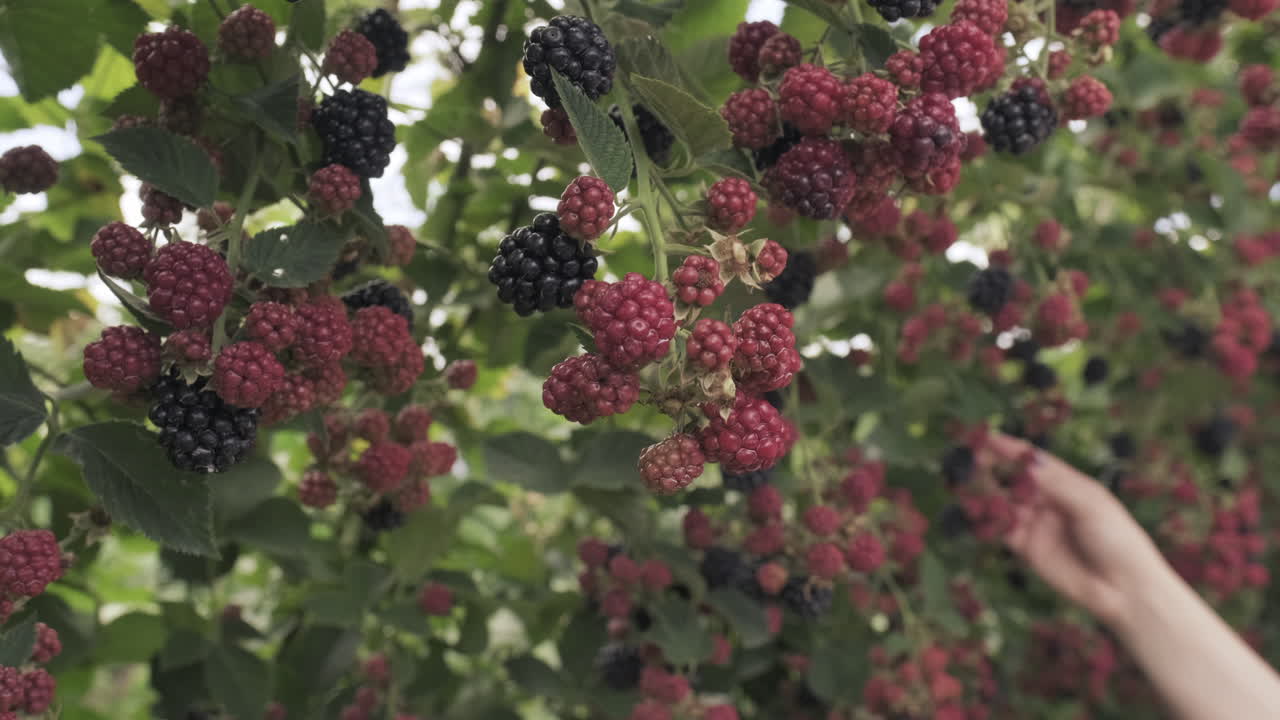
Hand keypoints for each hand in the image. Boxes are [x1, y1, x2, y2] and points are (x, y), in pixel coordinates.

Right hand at [989, 433, 1168, 626]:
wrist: (1125, 589)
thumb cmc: (1118, 539)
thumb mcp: (1090, 504)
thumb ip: (1056, 483)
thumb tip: (1027, 459)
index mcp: (1069, 484)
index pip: (1034, 461)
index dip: (1010, 450)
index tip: (986, 439)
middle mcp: (1050, 502)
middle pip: (1014, 480)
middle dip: (992, 470)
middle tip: (970, 462)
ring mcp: (1038, 525)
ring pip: (1004, 504)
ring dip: (986, 495)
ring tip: (966, 487)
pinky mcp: (1029, 549)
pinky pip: (1003, 531)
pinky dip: (989, 522)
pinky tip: (977, 515)